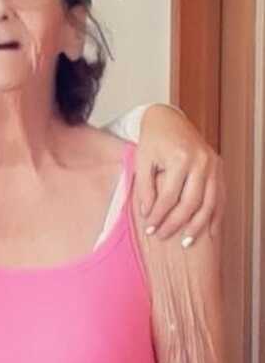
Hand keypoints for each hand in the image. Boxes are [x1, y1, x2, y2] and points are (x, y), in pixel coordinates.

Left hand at [136, 105, 224, 243]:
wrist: (168, 119)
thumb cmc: (152, 140)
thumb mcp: (142, 160)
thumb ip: (144, 187)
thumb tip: (148, 214)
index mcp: (180, 157)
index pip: (169, 196)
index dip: (158, 216)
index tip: (149, 229)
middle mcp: (201, 161)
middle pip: (190, 203)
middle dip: (175, 224)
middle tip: (162, 236)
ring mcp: (213, 165)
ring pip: (209, 203)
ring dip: (198, 226)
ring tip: (186, 242)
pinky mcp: (218, 168)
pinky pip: (220, 197)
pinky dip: (215, 216)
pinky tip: (209, 232)